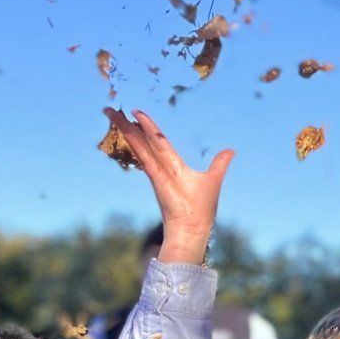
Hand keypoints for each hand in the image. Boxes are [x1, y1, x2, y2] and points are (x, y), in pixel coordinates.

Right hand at [103, 108, 234, 263]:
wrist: (194, 228)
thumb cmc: (201, 209)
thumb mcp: (213, 179)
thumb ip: (219, 164)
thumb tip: (230, 151)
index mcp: (173, 164)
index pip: (157, 140)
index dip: (147, 126)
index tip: (136, 112)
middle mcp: (161, 165)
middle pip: (142, 139)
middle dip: (126, 124)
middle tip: (110, 110)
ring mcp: (157, 171)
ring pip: (138, 144)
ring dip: (125, 128)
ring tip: (110, 112)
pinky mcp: (157, 178)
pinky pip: (144, 156)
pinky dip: (135, 143)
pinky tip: (126, 129)